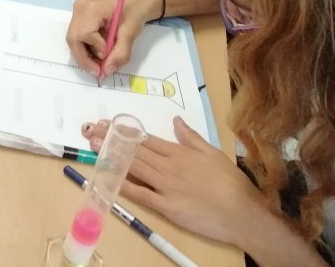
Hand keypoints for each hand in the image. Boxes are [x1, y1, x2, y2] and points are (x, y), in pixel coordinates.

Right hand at [66, 0, 161, 76]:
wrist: (135, 5)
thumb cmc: (134, 14)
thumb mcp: (131, 33)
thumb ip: (120, 53)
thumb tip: (107, 70)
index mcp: (91, 9)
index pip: (84, 34)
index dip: (95, 48)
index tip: (108, 55)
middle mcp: (79, 10)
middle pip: (74, 39)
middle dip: (85, 58)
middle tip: (98, 71)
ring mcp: (76, 14)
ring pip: (73, 41)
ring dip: (85, 55)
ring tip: (100, 62)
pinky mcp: (78, 20)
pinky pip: (76, 39)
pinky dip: (86, 50)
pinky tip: (97, 54)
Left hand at [81, 117, 267, 246]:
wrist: (244, 214)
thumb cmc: (232, 184)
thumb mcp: (214, 154)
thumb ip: (192, 137)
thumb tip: (175, 120)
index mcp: (180, 153)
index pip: (146, 139)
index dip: (124, 131)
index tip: (106, 123)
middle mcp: (169, 167)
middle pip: (135, 150)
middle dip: (111, 139)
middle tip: (90, 130)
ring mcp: (166, 187)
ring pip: (135, 167)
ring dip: (112, 156)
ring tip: (94, 145)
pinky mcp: (167, 207)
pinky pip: (142, 195)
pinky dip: (125, 185)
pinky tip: (109, 177)